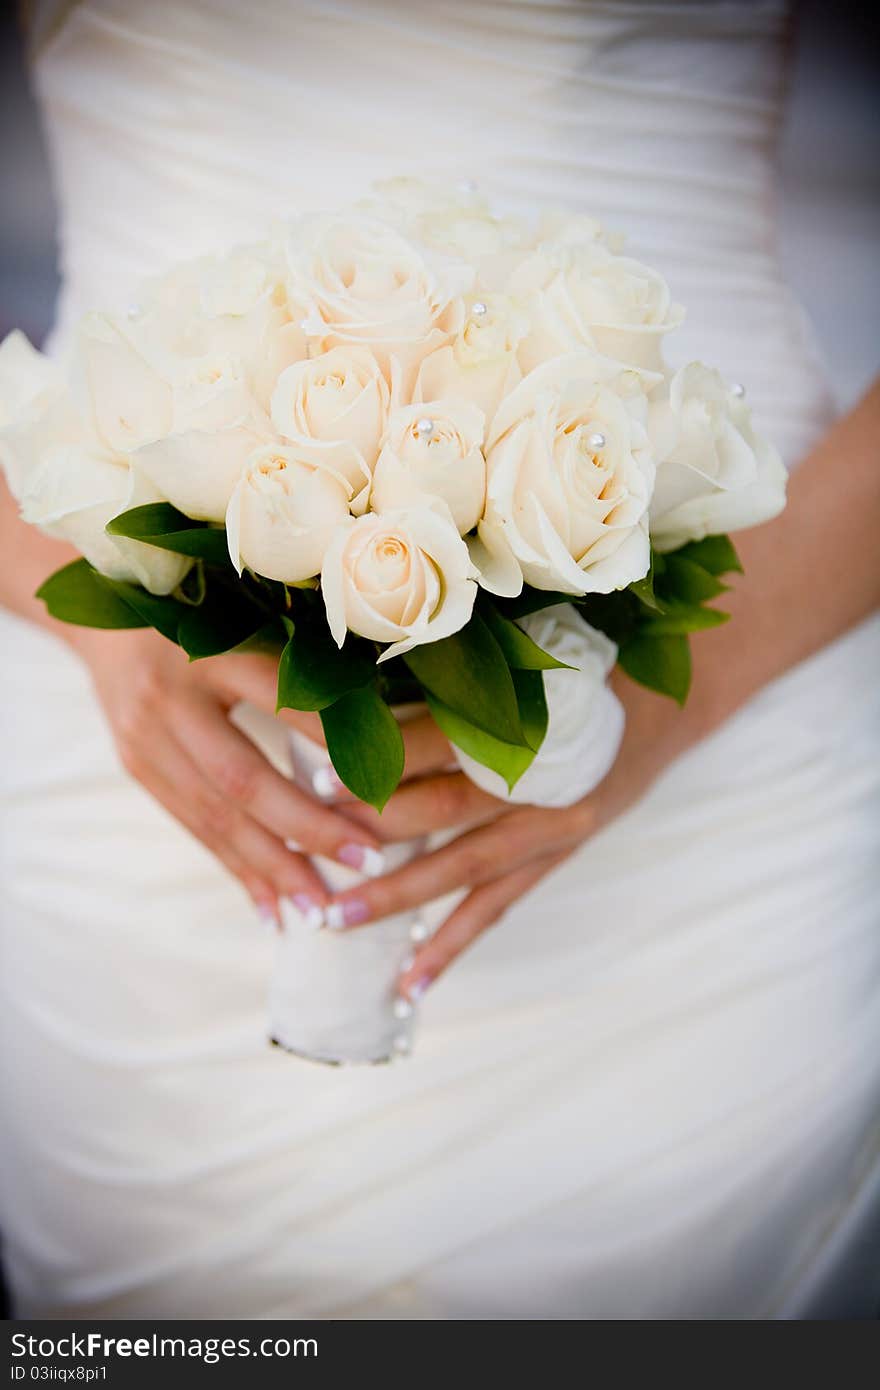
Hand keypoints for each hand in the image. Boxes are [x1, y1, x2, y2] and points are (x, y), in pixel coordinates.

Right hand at [72, 626, 387, 926]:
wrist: (102, 612)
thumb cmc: (200, 608)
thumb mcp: (249, 614)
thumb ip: (305, 658)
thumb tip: (384, 713)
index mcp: (210, 646)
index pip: (282, 701)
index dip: (333, 745)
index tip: (384, 786)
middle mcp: (172, 695)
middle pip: (244, 778)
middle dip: (308, 829)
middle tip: (367, 860)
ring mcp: (145, 737)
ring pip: (215, 817)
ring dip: (273, 868)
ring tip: (321, 907)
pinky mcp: (136, 765)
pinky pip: (193, 827)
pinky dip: (236, 869)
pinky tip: (271, 907)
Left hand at [311, 673, 688, 998]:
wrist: (659, 706)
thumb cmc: (575, 671)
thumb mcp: (518, 663)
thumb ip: (445, 688)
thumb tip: (354, 708)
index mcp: (524, 717)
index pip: (434, 741)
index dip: (376, 759)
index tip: (312, 774)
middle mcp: (537, 778)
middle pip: (441, 808)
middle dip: (367, 828)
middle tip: (301, 843)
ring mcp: (550, 825)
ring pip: (461, 868)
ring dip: (396, 896)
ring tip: (334, 921)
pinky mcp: (555, 856)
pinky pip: (497, 906)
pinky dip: (452, 944)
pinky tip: (410, 984)